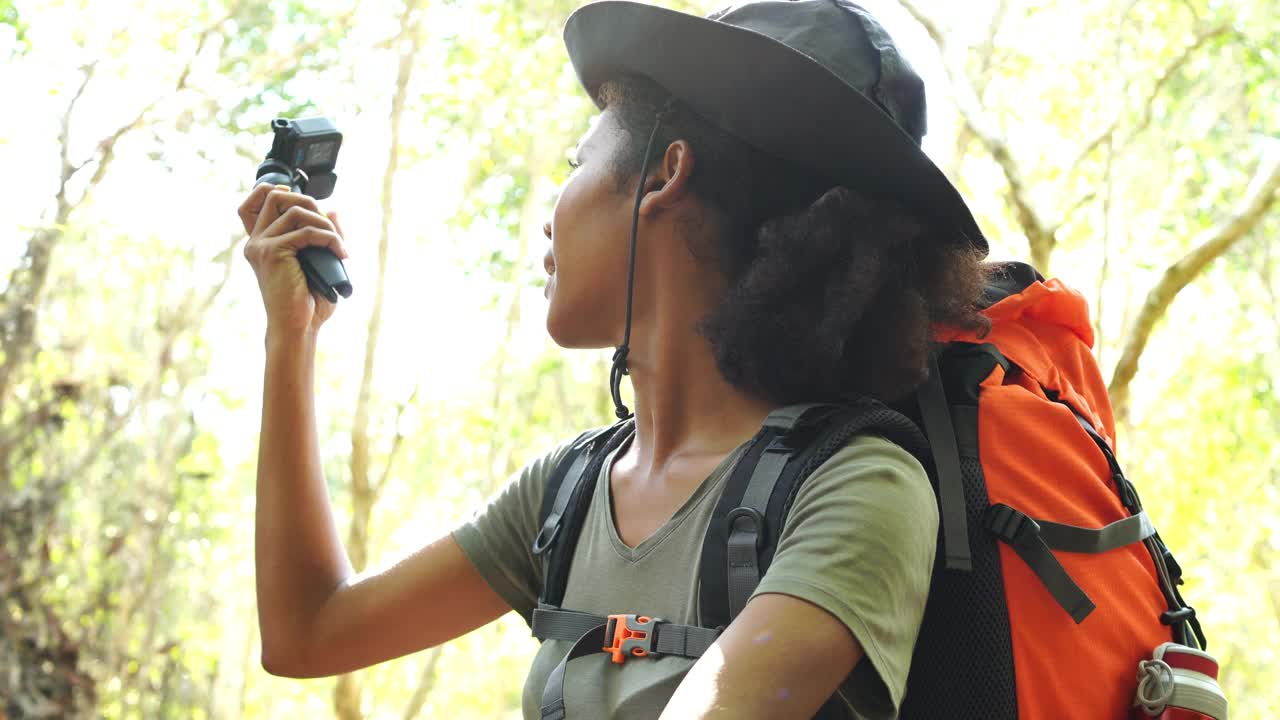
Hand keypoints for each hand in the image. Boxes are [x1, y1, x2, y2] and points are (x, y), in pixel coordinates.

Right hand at [239, 184, 349, 336]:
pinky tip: (340, 253)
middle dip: (309, 203)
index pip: (254, 202)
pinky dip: (329, 238)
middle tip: (331, 228)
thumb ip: (323, 235)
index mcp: (261, 243)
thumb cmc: (307, 302)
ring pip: (295, 211)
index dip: (274, 191)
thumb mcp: (319, 262)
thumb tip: (334, 209)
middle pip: (275, 196)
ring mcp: (261, 246)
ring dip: (325, 224)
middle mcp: (256, 242)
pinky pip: (307, 231)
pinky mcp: (272, 252)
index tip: (302, 200)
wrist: (299, 328)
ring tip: (339, 246)